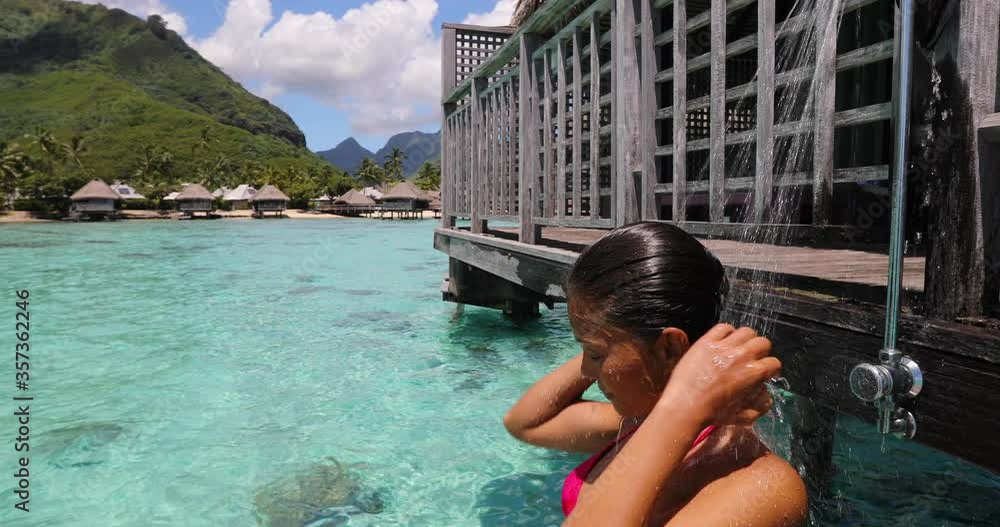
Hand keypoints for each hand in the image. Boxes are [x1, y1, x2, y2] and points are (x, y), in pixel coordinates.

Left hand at [659, 324, 779, 426]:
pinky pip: (723, 327)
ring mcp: (724, 347)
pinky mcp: (707, 342)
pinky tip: (722, 341)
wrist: (686, 406)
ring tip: (738, 348)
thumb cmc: (715, 414)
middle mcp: (743, 356)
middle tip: (750, 358)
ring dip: (746, 339)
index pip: (774, 362)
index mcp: (755, 373)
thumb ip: (762, 404)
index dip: (768, 368)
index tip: (761, 371)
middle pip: (763, 342)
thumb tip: (765, 391)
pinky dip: (726, 333)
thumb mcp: (745, 415)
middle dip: (760, 351)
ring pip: (747, 332)